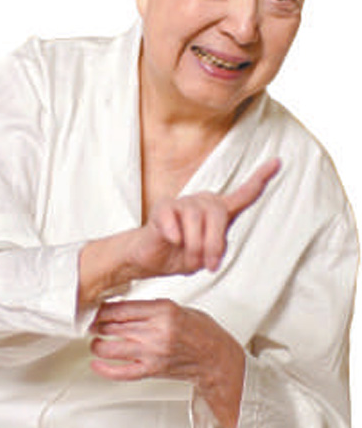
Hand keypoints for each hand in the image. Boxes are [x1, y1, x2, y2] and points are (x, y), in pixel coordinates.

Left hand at [90, 299, 244, 427]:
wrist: (215, 356)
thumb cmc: (199, 330)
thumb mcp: (176, 307)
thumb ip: (150, 308)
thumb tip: (123, 308)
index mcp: (163, 310)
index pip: (123, 308)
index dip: (104, 309)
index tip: (98, 309)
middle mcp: (156, 331)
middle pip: (114, 326)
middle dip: (99, 325)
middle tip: (93, 323)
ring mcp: (153, 352)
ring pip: (113, 348)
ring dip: (98, 345)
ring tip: (96, 341)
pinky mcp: (152, 370)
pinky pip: (123, 372)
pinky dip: (106, 370)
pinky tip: (97, 364)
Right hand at [131, 157, 280, 275]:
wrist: (150, 258)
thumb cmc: (179, 255)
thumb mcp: (205, 257)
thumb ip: (216, 249)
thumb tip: (211, 252)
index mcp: (218, 212)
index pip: (244, 193)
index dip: (261, 178)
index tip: (278, 161)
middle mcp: (203, 202)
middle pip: (218, 214)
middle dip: (214, 243)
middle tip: (210, 265)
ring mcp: (183, 203)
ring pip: (196, 220)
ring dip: (194, 247)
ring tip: (190, 261)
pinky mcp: (163, 208)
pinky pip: (174, 220)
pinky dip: (175, 235)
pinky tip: (172, 240)